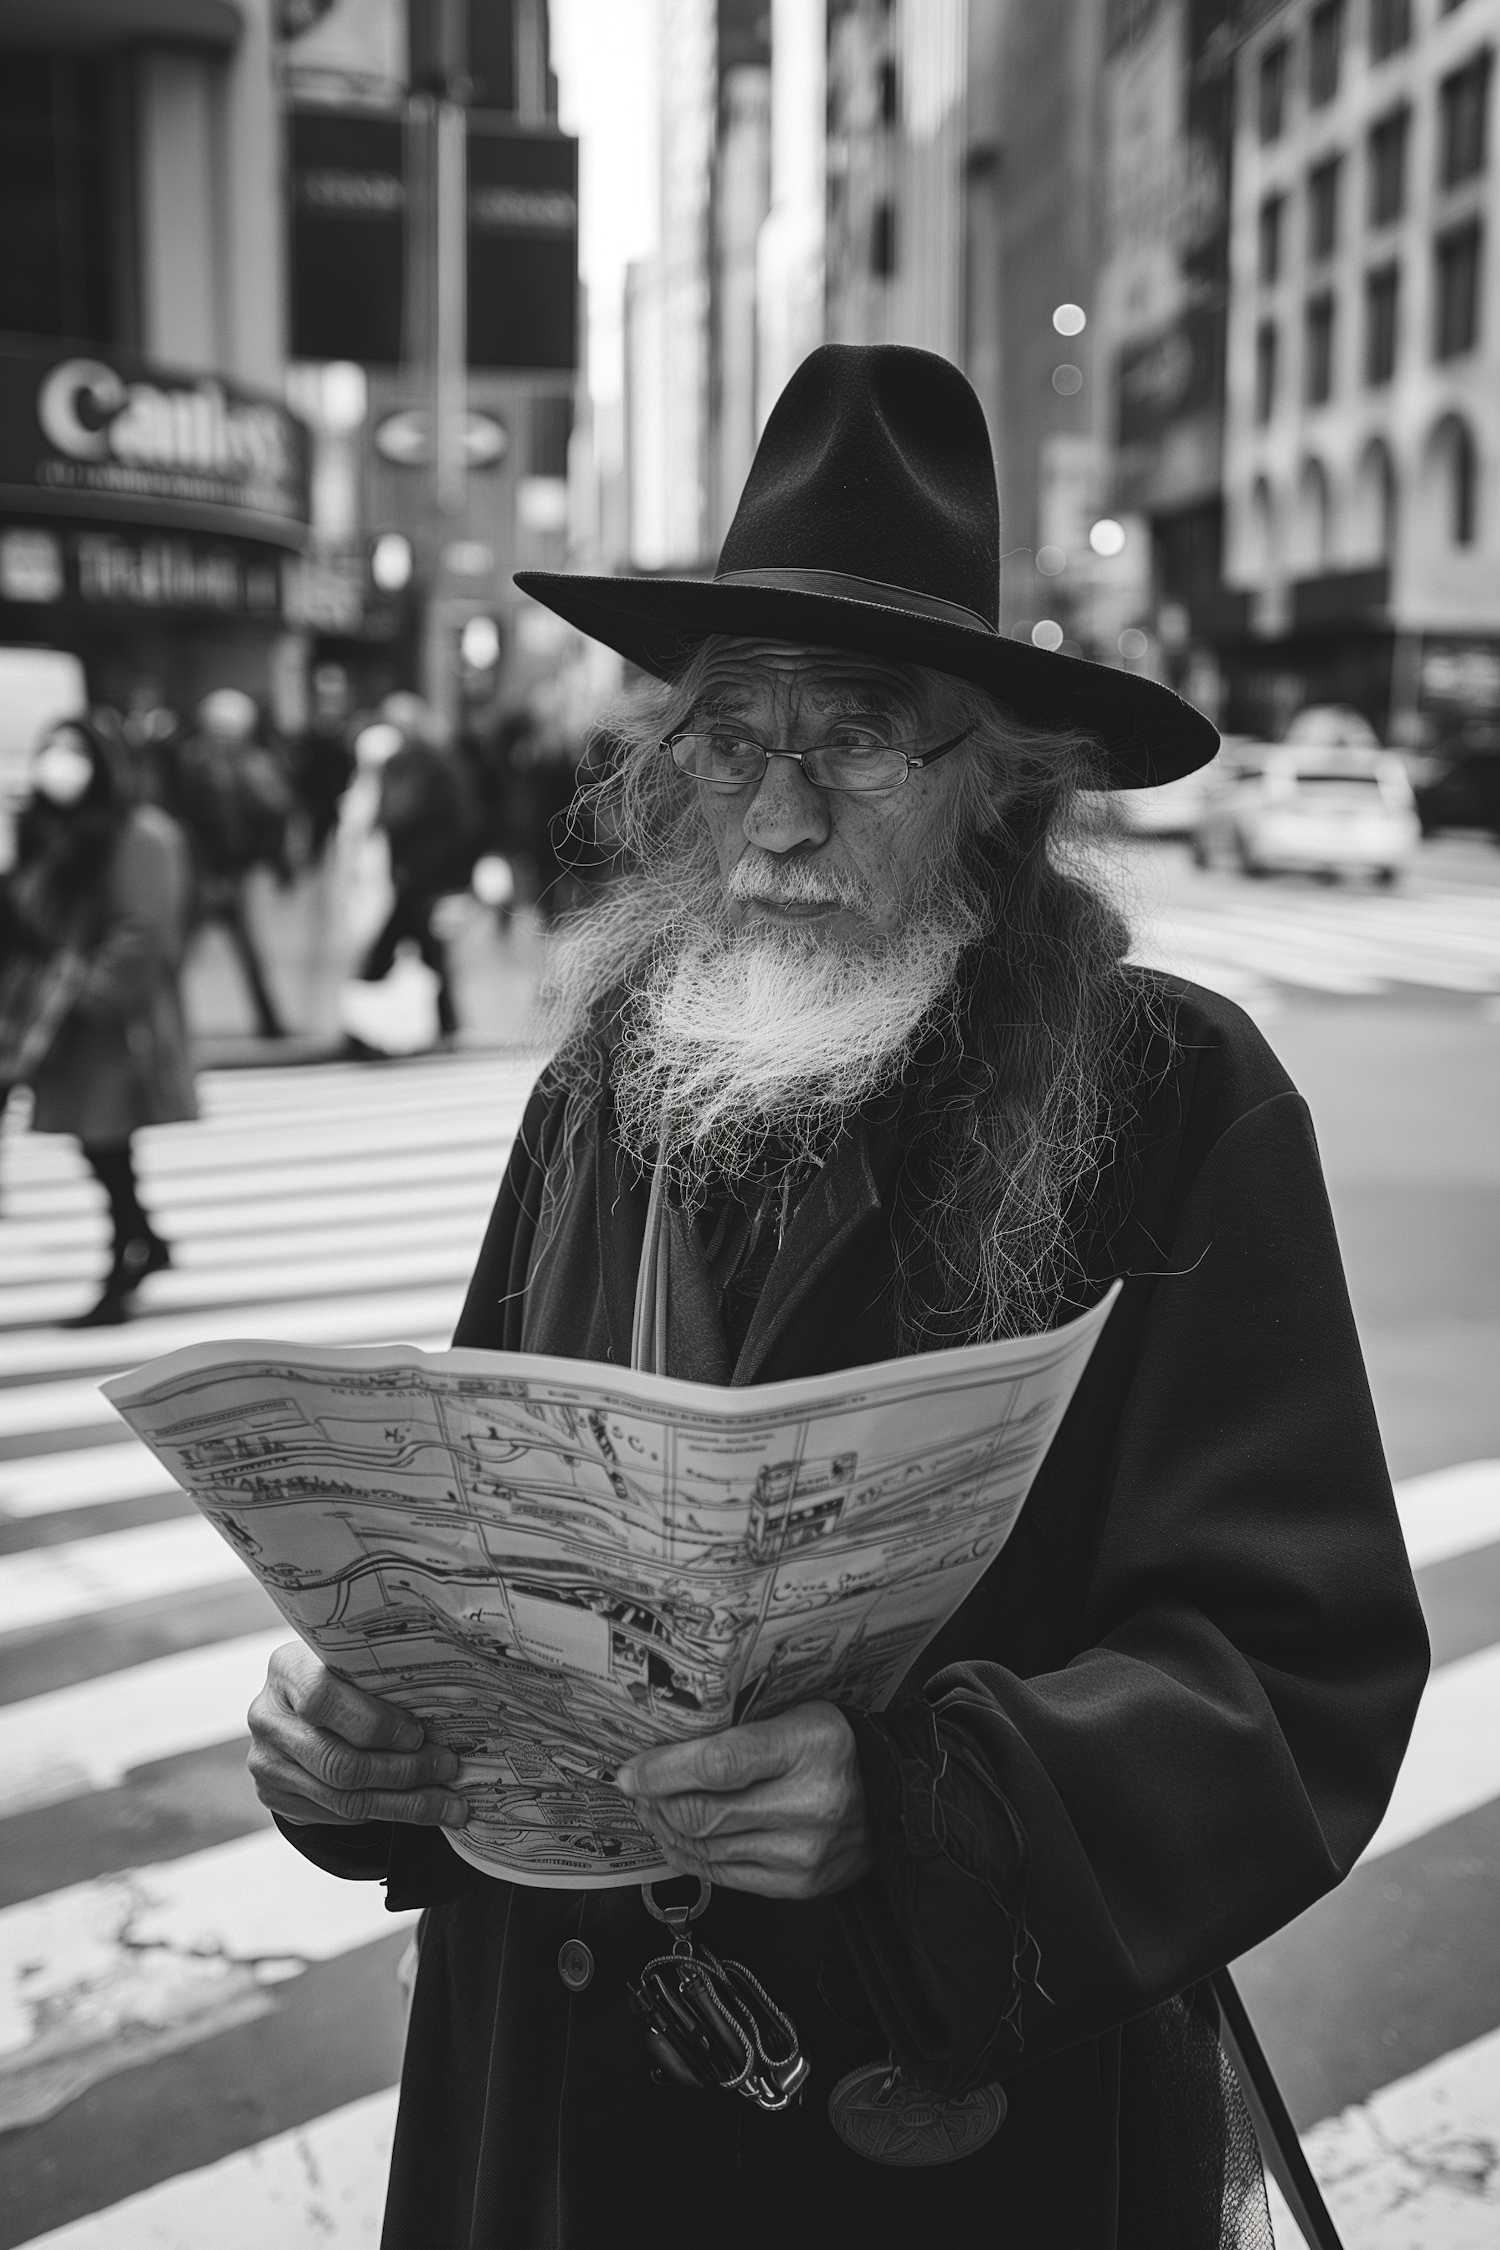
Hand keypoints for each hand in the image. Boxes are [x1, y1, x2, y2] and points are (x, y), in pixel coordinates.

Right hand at [247, 1641, 468, 1829]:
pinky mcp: (274, 1796)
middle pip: (338, 1762)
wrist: (296, 1706)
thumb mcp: (352, 1663)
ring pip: (343, 1799)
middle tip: (448, 1768)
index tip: (419, 1734)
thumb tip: (449, 1706)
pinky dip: (382, 1814)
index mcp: (287, 1669)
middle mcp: (267, 1717)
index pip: (323, 1699)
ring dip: (404, 1805)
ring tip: (448, 1803)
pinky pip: (335, 1815)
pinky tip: (416, 1807)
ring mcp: (266, 1762)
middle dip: (404, 1771)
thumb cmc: (339, 1676)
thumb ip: (381, 1678)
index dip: (375, 1723)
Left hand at [614, 1701, 872, 1899]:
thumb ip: (736, 1734)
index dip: (663, 1770)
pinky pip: (722, 1876)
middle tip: (636, 1788)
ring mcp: (803, 1852)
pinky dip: (689, 1856)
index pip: (719, 1763)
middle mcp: (808, 1803)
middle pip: (704, 1812)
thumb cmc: (834, 1748)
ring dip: (666, 1829)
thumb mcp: (794, 1716)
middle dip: (655, 1802)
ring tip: (652, 1809)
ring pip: (705, 1848)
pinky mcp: (796, 1885)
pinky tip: (677, 1837)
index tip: (631, 1770)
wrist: (892, 1798)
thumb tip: (661, 1751)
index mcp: (808, 1745)